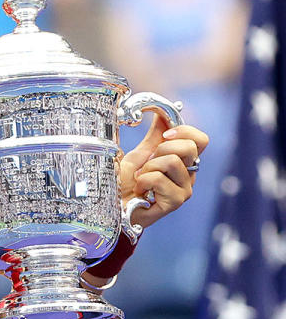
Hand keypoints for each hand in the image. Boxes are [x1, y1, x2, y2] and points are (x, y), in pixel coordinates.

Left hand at [119, 114, 208, 228]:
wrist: (116, 204)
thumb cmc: (128, 182)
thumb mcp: (141, 153)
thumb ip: (155, 136)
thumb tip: (163, 113)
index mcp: (184, 161)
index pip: (201, 140)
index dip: (184, 131)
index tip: (165, 134)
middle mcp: (189, 175)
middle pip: (190, 147)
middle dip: (162, 148)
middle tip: (148, 162)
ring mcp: (184, 190)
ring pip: (173, 161)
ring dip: (148, 167)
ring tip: (141, 178)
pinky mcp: (175, 202)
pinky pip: (159, 179)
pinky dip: (143, 181)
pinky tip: (141, 190)